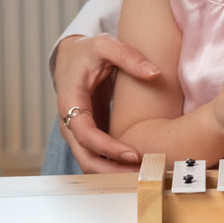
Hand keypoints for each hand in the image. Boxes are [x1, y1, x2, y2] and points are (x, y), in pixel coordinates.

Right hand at [53, 34, 158, 172]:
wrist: (71, 58)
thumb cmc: (88, 51)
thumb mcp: (105, 45)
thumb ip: (129, 56)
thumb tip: (154, 73)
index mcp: (70, 101)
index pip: (85, 133)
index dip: (107, 147)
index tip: (133, 155)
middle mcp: (69, 122)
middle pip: (85, 157)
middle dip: (112, 171)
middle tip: (143, 176)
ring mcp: (77, 132)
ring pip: (90, 163)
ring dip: (114, 174)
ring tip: (144, 178)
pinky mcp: (88, 136)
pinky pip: (97, 158)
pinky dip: (114, 167)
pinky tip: (137, 171)